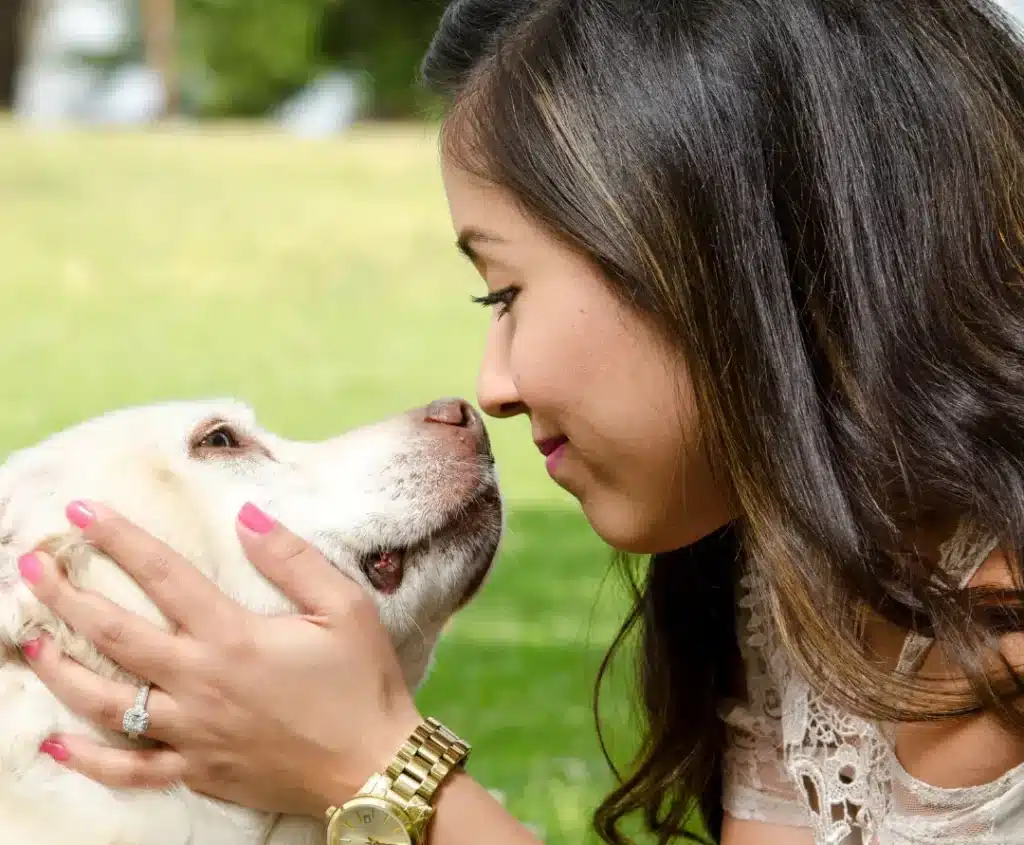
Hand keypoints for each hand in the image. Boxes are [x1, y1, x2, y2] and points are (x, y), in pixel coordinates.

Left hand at [17, 500, 423, 816]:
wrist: (373, 765)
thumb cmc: (362, 682)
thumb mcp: (346, 608)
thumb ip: (294, 560)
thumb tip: (247, 515)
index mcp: (235, 638)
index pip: (164, 576)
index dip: (121, 540)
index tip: (82, 511)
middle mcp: (201, 683)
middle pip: (116, 636)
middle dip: (66, 598)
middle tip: (28, 568)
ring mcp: (192, 733)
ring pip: (106, 704)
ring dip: (61, 671)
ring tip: (31, 643)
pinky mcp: (196, 771)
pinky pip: (129, 770)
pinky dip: (88, 759)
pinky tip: (55, 742)